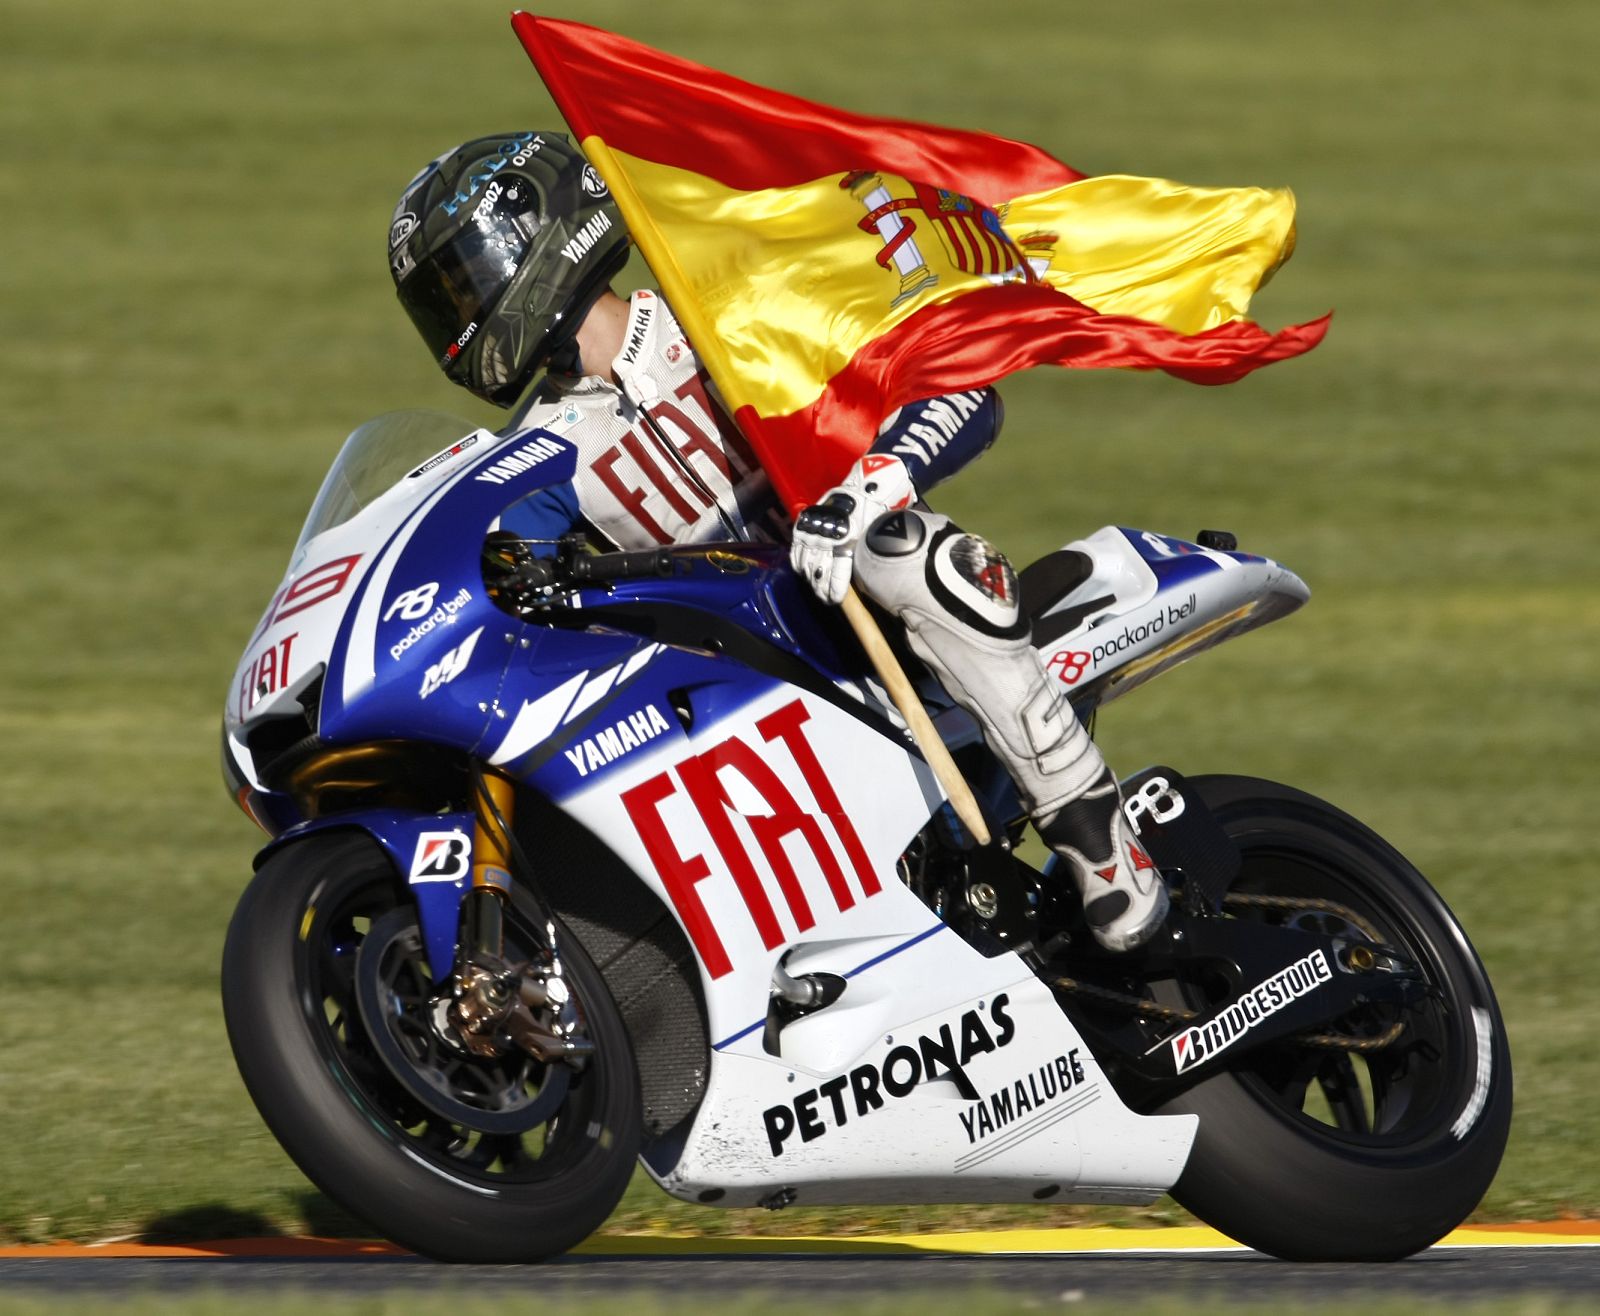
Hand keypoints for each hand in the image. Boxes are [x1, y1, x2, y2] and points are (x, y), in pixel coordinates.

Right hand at [789, 454, 914, 604]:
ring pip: (806, 565)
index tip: (834, 600)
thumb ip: (859, 557)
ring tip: (816, 589)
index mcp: (845, 540)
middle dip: (821, 590)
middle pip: (818, 572)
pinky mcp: (803, 526)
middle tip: (824, 599)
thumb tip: (855, 581)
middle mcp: (825, 537)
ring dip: (810, 579)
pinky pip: (796, 552)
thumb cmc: (871, 515)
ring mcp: (812, 531)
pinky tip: (804, 572)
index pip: (835, 573)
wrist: (861, 490)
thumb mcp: (871, 536)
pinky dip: (799, 565)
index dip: (833, 590)